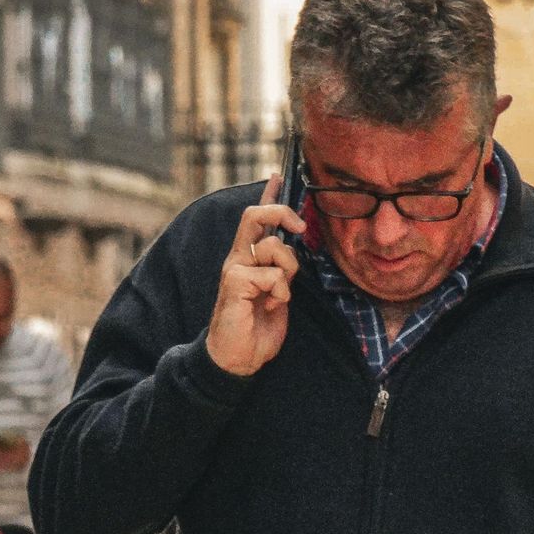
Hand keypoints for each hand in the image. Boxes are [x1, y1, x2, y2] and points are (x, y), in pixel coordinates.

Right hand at [205, 173, 304, 376]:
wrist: (237, 358)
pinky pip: (271, 274)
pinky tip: (272, 306)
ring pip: (273, 246)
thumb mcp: (278, 293)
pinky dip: (281, 292)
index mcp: (248, 258)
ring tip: (280, 295)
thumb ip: (283, 270)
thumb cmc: (257, 328)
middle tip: (299, 226)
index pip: (256, 219)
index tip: (277, 174)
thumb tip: (295, 248)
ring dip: (289, 271)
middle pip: (255, 215)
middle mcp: (238, 258)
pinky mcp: (234, 282)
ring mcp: (234, 268)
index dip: (268, 195)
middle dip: (280, 211)